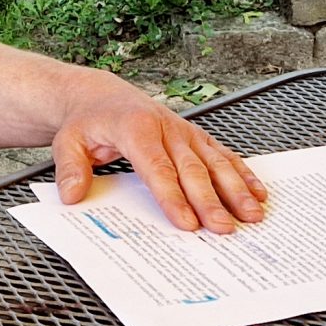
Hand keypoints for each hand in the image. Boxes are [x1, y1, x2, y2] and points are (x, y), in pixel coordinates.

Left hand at [51, 77, 266, 232]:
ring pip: (215, 162)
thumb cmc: (89, 122)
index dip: (173, 197)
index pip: (157, 168)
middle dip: (210, 201)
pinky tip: (257, 192)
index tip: (186, 223)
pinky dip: (242, 173)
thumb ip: (70, 168)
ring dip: (235, 189)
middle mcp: (166, 128)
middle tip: (223, 229)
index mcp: (136, 128)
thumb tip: (73, 195)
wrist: (103, 96)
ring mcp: (185, 132)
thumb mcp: (67, 142)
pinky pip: (223, 155)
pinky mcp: (196, 137)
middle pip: (192, 170)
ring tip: (251, 214)